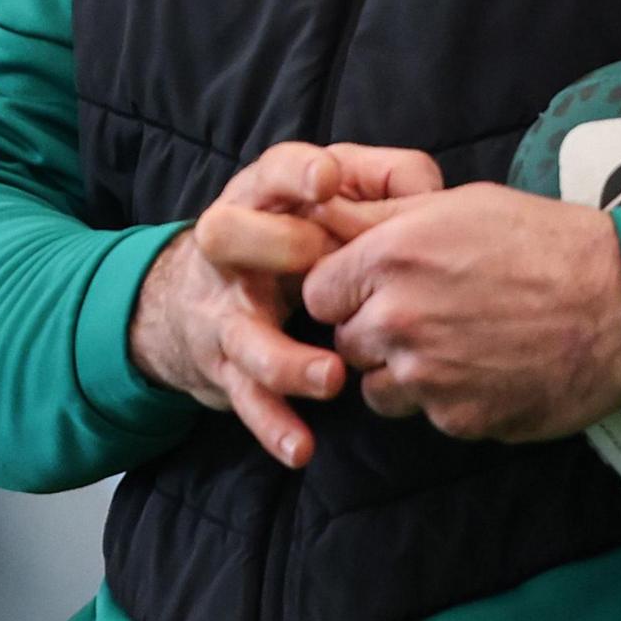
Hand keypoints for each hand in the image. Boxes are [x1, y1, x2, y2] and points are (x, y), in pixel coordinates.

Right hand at [136, 142, 443, 466]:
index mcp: (258, 201)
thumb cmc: (285, 239)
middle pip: (227, 234)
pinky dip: (272, 425)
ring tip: (332, 378)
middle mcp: (227, 253)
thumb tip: (428, 192)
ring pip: (243, 334)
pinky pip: (246, 398)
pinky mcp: (224, 367)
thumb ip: (379, 185)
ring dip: (285, 359)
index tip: (328, 180)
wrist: (191, 300)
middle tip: (320, 259)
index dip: (296, 174)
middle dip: (272, 246)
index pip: (271, 172)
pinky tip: (301, 448)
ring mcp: (223, 313)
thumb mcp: (324, 203)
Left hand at [301, 183, 620, 440]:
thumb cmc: (546, 244)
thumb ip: (381, 218)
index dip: (344, 292)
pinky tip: (489, 371)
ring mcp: (428, 377)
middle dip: (375, 333)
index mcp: (390, 257)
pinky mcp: (461, 420)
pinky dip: (451, 399)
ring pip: (378, 388)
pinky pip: (429, 415)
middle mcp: (398, 320)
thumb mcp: (459, 206)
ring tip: (459, 346)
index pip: (317, 292)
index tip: (374, 290)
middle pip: (346, 342)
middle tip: (428, 317)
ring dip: (405, 374)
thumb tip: (322, 215)